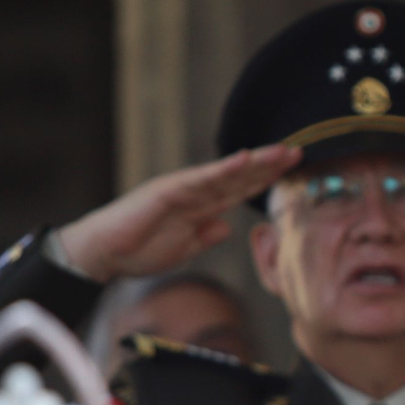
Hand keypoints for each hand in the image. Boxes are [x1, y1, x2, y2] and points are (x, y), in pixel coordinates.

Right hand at [58, 144, 301, 282]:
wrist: (104, 254)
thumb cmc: (138, 251)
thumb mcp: (183, 249)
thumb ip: (205, 236)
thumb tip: (226, 226)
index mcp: (200, 206)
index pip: (240, 189)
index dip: (266, 179)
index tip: (293, 169)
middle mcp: (195, 192)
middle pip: (239, 176)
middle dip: (269, 165)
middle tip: (300, 150)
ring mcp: (182, 189)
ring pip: (226, 173)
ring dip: (255, 161)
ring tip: (282, 150)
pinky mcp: (166, 191)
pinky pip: (200, 179)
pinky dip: (222, 169)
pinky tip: (244, 159)